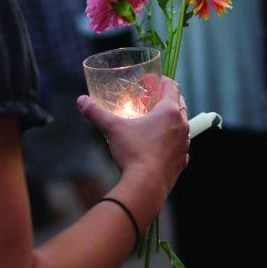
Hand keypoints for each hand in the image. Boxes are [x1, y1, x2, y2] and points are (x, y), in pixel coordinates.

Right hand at [77, 76, 188, 198]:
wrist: (146, 186)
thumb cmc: (133, 153)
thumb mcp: (113, 129)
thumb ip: (97, 113)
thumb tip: (82, 101)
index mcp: (169, 112)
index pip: (172, 87)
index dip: (160, 81)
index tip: (148, 82)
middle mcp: (182, 126)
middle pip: (179, 103)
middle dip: (165, 99)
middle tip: (148, 101)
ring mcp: (184, 144)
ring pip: (181, 125)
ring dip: (169, 120)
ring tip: (152, 123)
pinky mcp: (182, 161)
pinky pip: (179, 145)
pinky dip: (170, 140)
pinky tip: (157, 145)